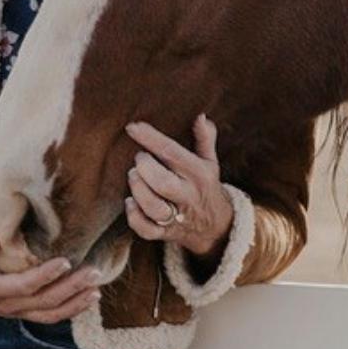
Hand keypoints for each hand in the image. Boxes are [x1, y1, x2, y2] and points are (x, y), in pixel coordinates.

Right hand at [0, 234, 101, 321]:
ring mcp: (11, 311)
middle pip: (43, 301)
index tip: (66, 261)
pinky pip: (46, 315)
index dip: (46, 275)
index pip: (23, 285)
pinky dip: (68, 310)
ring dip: (74, 303)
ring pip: (48, 314)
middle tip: (94, 273)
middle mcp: (4, 305)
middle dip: (71, 288)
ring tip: (97, 290)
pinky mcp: (17, 310)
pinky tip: (86, 299)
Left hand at [124, 115, 232, 257]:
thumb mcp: (209, 162)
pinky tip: (130, 202)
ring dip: (138, 190)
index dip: (150, 138)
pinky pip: (147, 230)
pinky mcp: (166, 233)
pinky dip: (134, 216)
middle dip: (144, 167)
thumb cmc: (205, 186)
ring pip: (154, 207)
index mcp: (198, 174)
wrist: (217, 227)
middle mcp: (188, 195)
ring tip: (133, 176)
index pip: (172, 152)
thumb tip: (201, 115)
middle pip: (163, 183)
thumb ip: (204, 138)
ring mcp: (177, 216)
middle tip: (139, 158)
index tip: (132, 126)